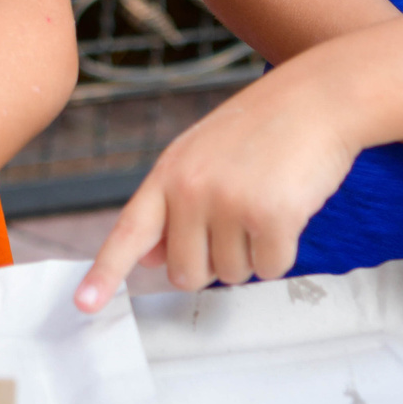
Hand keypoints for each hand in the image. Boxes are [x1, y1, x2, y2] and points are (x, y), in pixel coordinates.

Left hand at [76, 68, 363, 310]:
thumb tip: (147, 259)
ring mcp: (229, 202)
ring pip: (233, 275)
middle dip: (213, 263)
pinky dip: (283, 251)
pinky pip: (271, 268)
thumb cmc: (263, 129)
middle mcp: (191, 188)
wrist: (318, 98)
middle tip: (238, 221)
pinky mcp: (270, 215)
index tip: (84, 305)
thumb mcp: (203, 156)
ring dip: (253, 252)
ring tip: (265, 201)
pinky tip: (288, 210)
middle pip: (187, 274)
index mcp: (168, 173)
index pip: (129, 231)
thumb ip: (173, 205)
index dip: (105, 273)